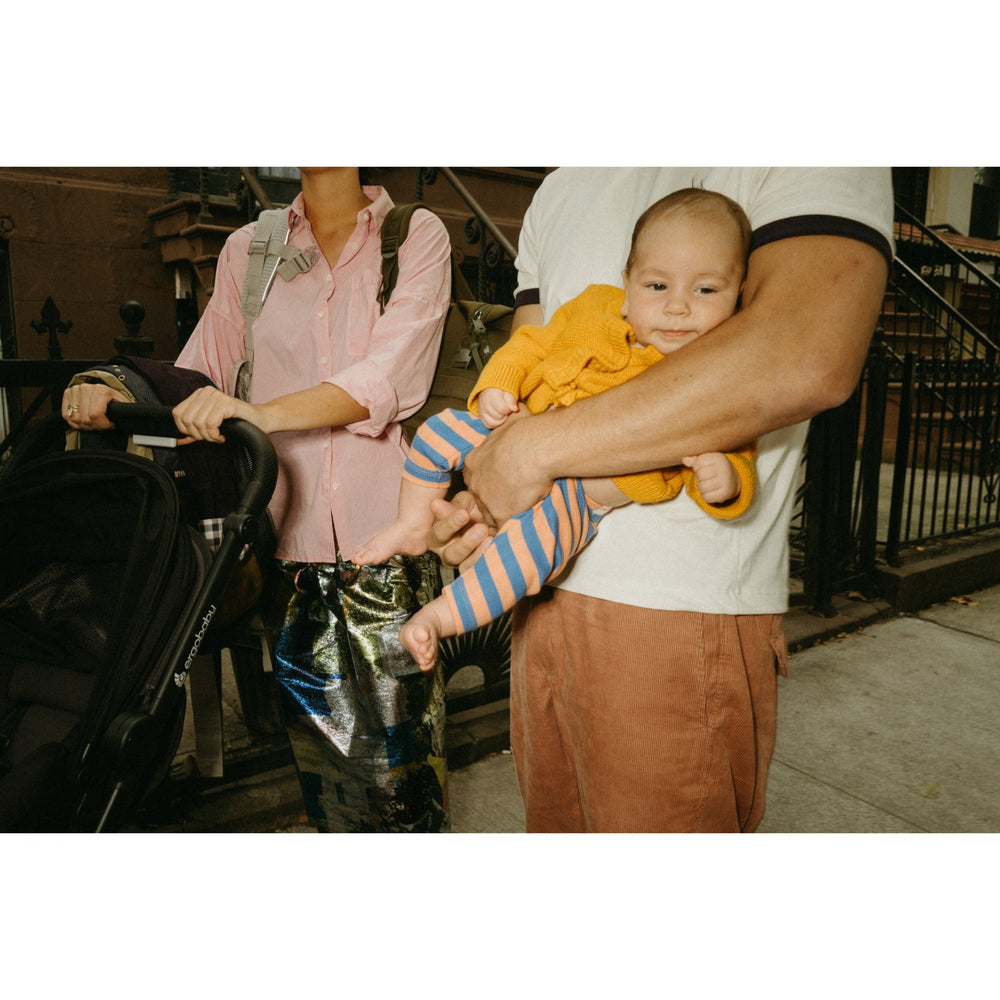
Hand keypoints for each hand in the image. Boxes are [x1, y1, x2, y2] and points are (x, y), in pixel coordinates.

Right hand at [62, 383, 128, 430]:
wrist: (103, 389)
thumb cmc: (113, 398)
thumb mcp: (123, 403)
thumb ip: (126, 411)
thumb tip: (131, 419)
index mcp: (100, 390)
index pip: (95, 415)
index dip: (103, 425)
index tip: (110, 425)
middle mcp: (86, 388)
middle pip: (85, 419)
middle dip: (95, 426)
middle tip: (102, 424)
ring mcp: (75, 390)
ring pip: (76, 419)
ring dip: (85, 425)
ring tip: (94, 422)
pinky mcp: (67, 393)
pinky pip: (66, 416)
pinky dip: (75, 422)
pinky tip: (84, 421)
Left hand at [172, 386, 256, 443]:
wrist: (260, 420)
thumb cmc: (237, 422)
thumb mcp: (211, 425)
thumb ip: (194, 431)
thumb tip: (179, 440)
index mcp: (200, 394)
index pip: (177, 413)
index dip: (185, 429)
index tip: (199, 435)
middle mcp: (207, 392)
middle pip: (187, 419)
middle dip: (198, 434)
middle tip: (211, 437)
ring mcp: (217, 396)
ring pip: (198, 423)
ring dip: (208, 436)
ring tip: (218, 436)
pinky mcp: (226, 403)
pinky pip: (211, 424)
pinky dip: (215, 435)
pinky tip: (223, 435)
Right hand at [426, 493, 494, 572]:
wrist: (497, 517)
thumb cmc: (475, 508)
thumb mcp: (464, 503)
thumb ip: (452, 507)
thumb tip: (435, 505)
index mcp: (439, 535)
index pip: (438, 534)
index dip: (449, 525)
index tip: (464, 514)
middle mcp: (448, 552)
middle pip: (450, 555)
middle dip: (466, 543)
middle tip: (482, 528)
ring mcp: (463, 563)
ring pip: (465, 567)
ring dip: (477, 554)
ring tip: (490, 539)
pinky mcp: (478, 569)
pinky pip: (480, 571)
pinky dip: (488, 560)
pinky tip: (496, 546)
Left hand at [462, 403, 551, 525]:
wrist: (535, 447)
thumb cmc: (527, 430)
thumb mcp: (510, 420)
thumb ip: (507, 420)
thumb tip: (513, 407)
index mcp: (475, 460)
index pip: (477, 479)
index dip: (491, 484)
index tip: (505, 485)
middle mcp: (475, 482)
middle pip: (480, 500)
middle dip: (495, 503)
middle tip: (513, 501)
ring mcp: (485, 499)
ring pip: (490, 516)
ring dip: (505, 516)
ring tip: (521, 512)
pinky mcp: (499, 513)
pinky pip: (505, 526)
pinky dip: (515, 525)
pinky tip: (527, 519)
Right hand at [476, 388, 518, 428]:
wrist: (491, 388)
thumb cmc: (502, 390)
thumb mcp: (509, 391)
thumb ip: (512, 399)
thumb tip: (515, 409)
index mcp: (492, 396)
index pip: (503, 410)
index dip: (508, 409)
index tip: (509, 405)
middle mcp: (484, 404)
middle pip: (498, 417)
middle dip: (504, 414)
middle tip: (506, 408)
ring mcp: (481, 411)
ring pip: (493, 423)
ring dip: (500, 420)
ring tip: (503, 413)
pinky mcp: (480, 416)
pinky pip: (488, 425)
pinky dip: (495, 423)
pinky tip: (499, 417)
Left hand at [683, 452, 740, 504]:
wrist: (734, 480)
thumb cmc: (716, 468)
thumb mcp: (707, 460)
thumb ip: (695, 460)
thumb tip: (684, 459)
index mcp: (718, 458)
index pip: (698, 463)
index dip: (697, 467)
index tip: (704, 468)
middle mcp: (724, 469)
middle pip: (700, 475)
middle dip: (700, 478)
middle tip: (707, 478)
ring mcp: (726, 482)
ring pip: (702, 487)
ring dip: (702, 488)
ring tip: (708, 485)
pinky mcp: (725, 494)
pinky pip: (707, 497)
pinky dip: (706, 496)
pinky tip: (711, 492)